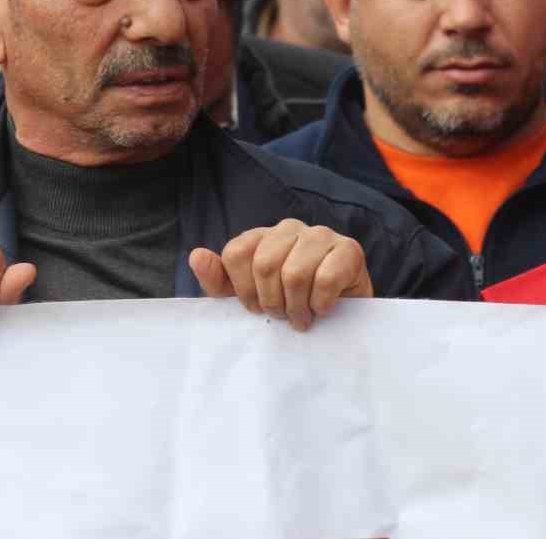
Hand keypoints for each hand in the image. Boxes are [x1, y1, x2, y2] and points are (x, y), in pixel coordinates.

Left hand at [189, 218, 372, 330]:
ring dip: (296, 307)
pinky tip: (323, 308)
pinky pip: (326, 278)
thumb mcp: (248, 296)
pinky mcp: (349, 250)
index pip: (236, 253)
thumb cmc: (290, 302)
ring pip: (294, 273)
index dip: (244, 290)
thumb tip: (196, 256)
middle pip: (264, 264)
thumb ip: (218, 280)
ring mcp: (321, 235)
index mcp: (262, 236)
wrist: (341, 314)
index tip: (256, 308)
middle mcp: (289, 228)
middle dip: (271, 302)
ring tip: (302, 317)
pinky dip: (320, 303)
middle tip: (282, 316)